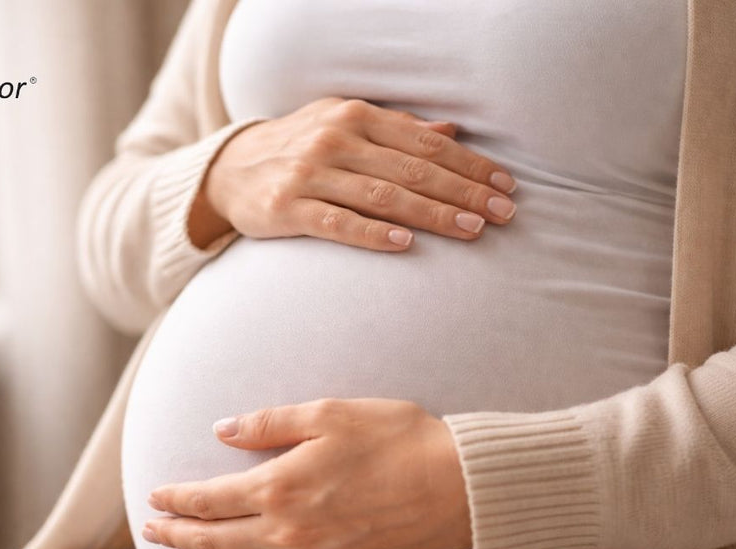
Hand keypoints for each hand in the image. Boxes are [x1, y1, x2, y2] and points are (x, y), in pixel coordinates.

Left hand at [142, 397, 471, 548]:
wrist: (459, 487)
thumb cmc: (399, 440)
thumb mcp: (331, 414)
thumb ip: (270, 423)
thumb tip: (222, 429)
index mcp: (282, 485)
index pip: (210, 499)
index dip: (177, 500)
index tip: (156, 498)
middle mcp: (289, 532)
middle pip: (215, 540)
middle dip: (177, 535)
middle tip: (152, 533)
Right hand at [204, 97, 517, 250]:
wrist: (230, 169)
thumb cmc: (301, 147)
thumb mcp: (345, 125)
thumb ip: (397, 129)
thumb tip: (452, 129)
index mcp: (357, 116)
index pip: (426, 142)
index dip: (470, 165)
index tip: (505, 186)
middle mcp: (335, 140)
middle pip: (412, 169)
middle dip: (463, 192)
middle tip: (504, 214)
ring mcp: (310, 173)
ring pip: (383, 196)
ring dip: (432, 214)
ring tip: (472, 230)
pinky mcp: (288, 208)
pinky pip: (337, 223)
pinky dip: (372, 233)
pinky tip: (405, 245)